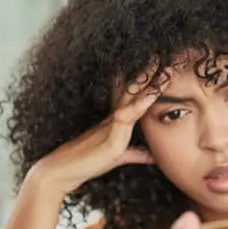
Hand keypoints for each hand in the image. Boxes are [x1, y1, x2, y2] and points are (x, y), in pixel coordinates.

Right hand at [28, 71, 158, 196]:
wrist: (62, 173)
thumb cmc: (88, 163)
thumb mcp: (120, 156)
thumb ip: (137, 154)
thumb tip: (155, 156)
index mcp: (117, 120)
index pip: (135, 97)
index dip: (149, 83)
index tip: (163, 68)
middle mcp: (114, 118)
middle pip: (134, 92)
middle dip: (149, 75)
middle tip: (165, 56)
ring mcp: (111, 127)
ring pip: (133, 101)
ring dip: (149, 85)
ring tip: (165, 70)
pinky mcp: (111, 142)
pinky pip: (126, 121)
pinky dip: (139, 108)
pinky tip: (150, 97)